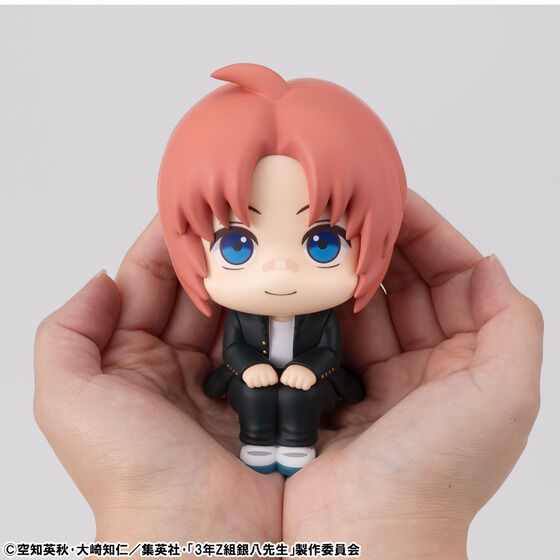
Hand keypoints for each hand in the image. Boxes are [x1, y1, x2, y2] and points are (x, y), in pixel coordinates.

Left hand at [33, 216, 282, 543]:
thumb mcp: (70, 403)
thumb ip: (67, 334)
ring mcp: (225, 380)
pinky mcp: (265, 396)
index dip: (167, 244)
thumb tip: (102, 279)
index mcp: (131, 361)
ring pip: (237, 313)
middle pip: (198, 293)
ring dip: (251, 282)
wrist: (202, 539)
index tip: (191, 208)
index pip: (149, 284)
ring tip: (272, 247)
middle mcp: (178, 367)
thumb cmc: (131, 474)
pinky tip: (295, 292)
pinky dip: (283, 318)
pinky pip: (273, 343)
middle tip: (242, 221)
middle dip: (216, 256)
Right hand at [242, 363, 277, 387]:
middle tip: (260, 377)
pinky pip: (251, 385)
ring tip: (256, 377)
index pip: (273, 381)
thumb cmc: (261, 368)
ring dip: (257, 383)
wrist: (250, 363)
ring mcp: (255, 374)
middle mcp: (262, 371)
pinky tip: (252, 378)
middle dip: (263, 382)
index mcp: (269, 369)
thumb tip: (277, 382)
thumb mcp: (269, 369)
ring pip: (258, 385)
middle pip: (265, 384)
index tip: (268, 377)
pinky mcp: (248, 377)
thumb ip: (274, 376)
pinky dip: (251, 383)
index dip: (270, 381)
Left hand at [280, 365, 316, 390]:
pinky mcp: (309, 380)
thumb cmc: (297, 372)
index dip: (288, 381)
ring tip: (302, 379)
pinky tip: (306, 381)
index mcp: (289, 370)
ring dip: (300, 385)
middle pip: (291, 385)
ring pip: (298, 387)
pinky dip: (306, 386)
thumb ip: (284, 378)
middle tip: (298, 379)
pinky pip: (305, 388)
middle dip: (294, 383)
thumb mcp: (289, 371)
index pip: (284, 381)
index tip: (291, 377)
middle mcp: (296, 372)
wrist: (309, 366)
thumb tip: (282, 387)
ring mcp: (303, 376)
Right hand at [283, 191, 542, 558]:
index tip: (395, 196)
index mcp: (471, 359)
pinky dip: (323, 304)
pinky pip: (335, 332)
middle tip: (350, 209)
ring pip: (368, 303)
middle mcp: (429, 362)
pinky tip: (307, 278)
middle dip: (383, 243)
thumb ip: (512, 324)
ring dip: (350, 270)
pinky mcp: (341, 385)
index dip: (429, 233)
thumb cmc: (440, 472)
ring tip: (324, 234)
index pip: (454, 275)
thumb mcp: (505, 395)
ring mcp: (382, 373)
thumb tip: (488, 264)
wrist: (367, 536)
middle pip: (408, 282)